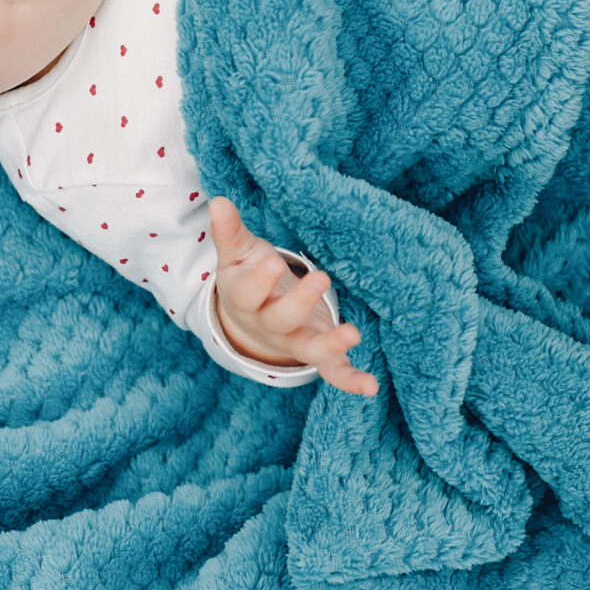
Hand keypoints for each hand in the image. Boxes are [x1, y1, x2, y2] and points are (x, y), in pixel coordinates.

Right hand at [207, 197, 377, 396]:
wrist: (254, 319)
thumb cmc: (248, 277)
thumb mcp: (236, 254)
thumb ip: (229, 232)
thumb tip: (217, 202)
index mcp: (244, 298)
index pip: (248, 293)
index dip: (260, 281)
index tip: (272, 264)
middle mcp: (268, 325)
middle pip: (281, 318)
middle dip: (300, 301)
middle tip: (320, 278)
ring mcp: (293, 341)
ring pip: (309, 348)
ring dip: (331, 344)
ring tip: (352, 333)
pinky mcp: (317, 351)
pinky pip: (332, 370)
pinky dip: (350, 379)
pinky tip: (371, 387)